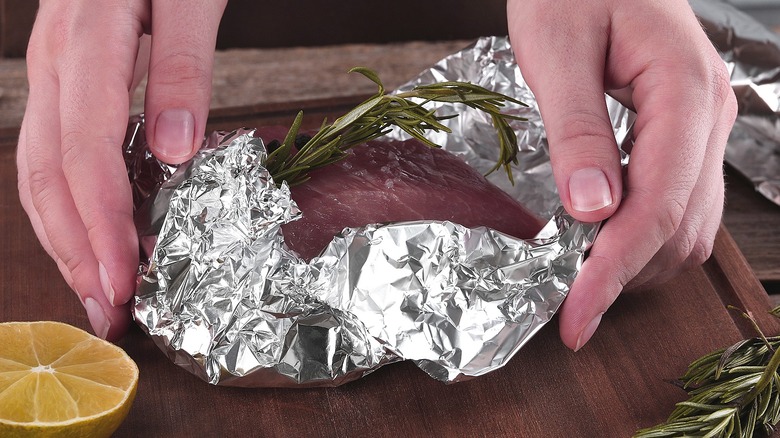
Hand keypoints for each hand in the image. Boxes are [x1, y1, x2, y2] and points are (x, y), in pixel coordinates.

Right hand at [17, 0, 226, 339]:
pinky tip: (90, 226)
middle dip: (76, 248)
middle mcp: (54, 60)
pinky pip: (52, 146)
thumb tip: (173, 151)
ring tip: (95, 286)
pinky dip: (67, 198)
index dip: (103, 224)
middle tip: (108, 311)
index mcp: (87, 41)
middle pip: (48, 172)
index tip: (126, 280)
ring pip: (39, 165)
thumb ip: (180, 64)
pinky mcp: (65, 72)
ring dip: (63, 234)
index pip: (88, 153)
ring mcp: (51, 66)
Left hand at [506, 0, 737, 349]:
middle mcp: (707, 116)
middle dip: (625, 276)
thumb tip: (593, 210)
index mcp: (684, 91)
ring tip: (577, 277)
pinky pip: (676, 201)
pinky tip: (598, 237)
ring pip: (686, 223)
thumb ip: (577, 131)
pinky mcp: (682, 131)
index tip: (576, 317)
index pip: (657, 207)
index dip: (613, 271)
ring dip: (635, 260)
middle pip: (681, 228)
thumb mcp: (558, 51)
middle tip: (568, 306)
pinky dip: (640, 233)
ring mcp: (701, 126)